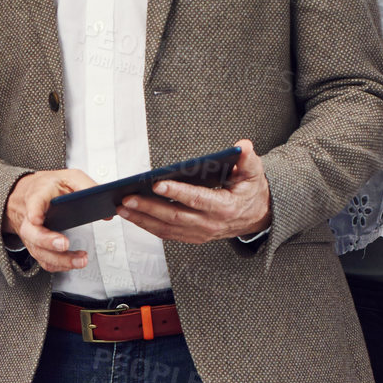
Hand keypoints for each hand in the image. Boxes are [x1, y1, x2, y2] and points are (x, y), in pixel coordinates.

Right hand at [4, 168, 96, 272]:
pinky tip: (74, 263)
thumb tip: (106, 211)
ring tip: (80, 259)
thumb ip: (87, 188)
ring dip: (60, 259)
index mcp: (38, 194)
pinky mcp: (37, 247)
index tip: (36, 217)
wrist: (29, 195)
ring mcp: (32, 235)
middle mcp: (30, 218)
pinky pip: (44, 260)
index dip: (34, 210)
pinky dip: (60, 265)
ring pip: (39, 251)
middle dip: (48, 241)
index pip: (33, 201)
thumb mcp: (69, 177)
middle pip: (32, 233)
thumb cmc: (49, 186)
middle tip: (64, 243)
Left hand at [115, 139, 270, 244]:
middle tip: (128, 198)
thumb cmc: (251, 191)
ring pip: (167, 229)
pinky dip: (149, 227)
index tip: (156, 183)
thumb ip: (249, 159)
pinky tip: (134, 217)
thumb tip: (243, 145)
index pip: (196, 199)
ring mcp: (201, 233)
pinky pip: (168, 234)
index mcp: (224, 207)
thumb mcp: (254, 172)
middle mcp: (210, 224)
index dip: (176, 192)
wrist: (258, 216)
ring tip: (123, 208)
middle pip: (174, 217)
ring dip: (143, 219)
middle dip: (148, 208)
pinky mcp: (194, 237)